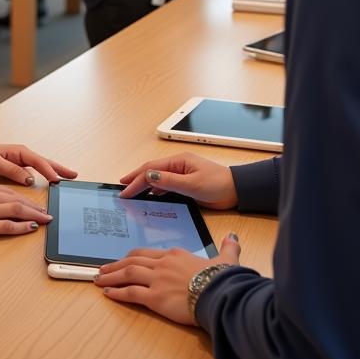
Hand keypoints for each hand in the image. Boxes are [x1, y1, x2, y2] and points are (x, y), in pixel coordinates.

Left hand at [0, 141, 77, 186]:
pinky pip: (37, 171)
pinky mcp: (20, 167)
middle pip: (46, 162)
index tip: (57, 179)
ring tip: (69, 177)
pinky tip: (52, 180)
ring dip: (56, 171)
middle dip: (60, 168)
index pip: (38, 162)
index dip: (48, 170)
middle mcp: (23, 155)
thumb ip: (11, 170)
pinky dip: (47, 174)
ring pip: (43, 166)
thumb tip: (30, 179)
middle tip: (74, 175)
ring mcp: (23, 161)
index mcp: (19, 152)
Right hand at [0, 176, 51, 238]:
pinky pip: (6, 226)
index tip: (39, 204)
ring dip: (34, 216)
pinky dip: (21, 227)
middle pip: (19, 201)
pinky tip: (30, 228)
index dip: (28, 199)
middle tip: (48, 213)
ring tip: (45, 220)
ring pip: (16, 212)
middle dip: (36, 208)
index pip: (13, 193)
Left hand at [95, 234, 241, 325]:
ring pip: (128, 274)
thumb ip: (228, 248)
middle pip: (133, 261)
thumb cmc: (223, 280)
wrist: (221, 294)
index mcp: (175, 255)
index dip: (133, 257)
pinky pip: (131, 293)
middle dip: (116, 265)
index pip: (148, 253)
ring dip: (112, 276)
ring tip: (100, 279)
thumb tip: (233, 236)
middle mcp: (163, 264)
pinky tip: (108, 294)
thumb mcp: (226, 260)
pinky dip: (118, 293)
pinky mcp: (155, 298)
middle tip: (103, 269)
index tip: (124, 260)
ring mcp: (157, 280)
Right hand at [118, 151, 237, 208]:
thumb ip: (169, 181)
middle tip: (122, 189)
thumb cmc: (218, 184)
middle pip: (151, 172)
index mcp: (178, 161)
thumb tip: (149, 176)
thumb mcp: (192, 184)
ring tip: (131, 193)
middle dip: (135, 180)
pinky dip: (155, 191)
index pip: (151, 169)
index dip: (136, 179)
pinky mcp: (186, 185)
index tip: (124, 190)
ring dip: (144, 185)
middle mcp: (177, 166)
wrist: (237, 192)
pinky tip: (150, 197)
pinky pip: (165, 186)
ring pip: (157, 179)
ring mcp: (181, 175)